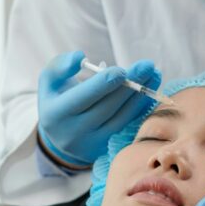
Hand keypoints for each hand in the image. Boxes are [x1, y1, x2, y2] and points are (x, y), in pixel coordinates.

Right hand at [38, 50, 161, 166]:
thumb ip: (61, 66)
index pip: (83, 97)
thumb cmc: (58, 99)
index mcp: (55, 114)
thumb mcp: (50, 82)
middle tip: (147, 66)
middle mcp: (73, 133)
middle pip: (107, 107)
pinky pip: (128, 126)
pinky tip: (152, 91)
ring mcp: (92, 144)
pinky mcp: (107, 148)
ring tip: (154, 74)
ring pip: (121, 118)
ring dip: (141, 95)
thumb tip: (80, 57)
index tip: (122, 70)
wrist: (61, 136)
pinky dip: (141, 108)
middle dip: (130, 85)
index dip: (104, 83)